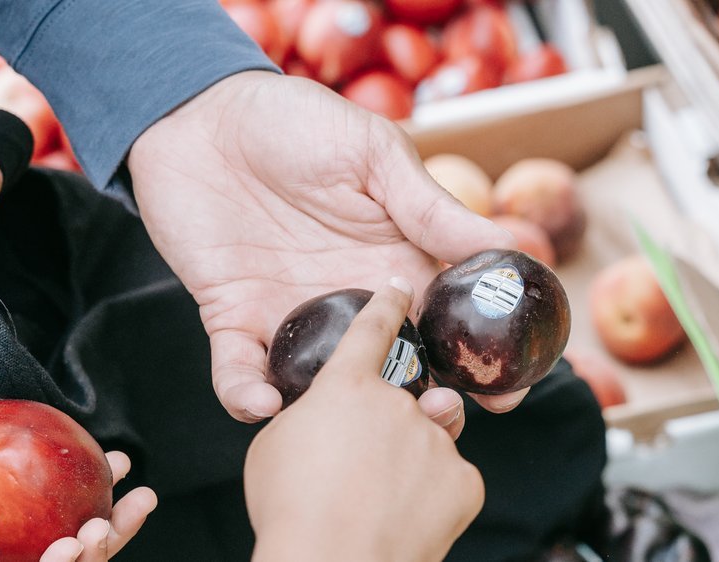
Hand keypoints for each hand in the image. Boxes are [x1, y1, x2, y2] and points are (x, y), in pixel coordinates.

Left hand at [0, 416, 157, 561]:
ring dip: (105, 545)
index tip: (112, 458)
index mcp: (0, 530)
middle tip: (139, 493)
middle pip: (83, 538)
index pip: (56, 504)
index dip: (90, 481)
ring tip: (102, 526)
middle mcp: (19, 557)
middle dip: (120, 518)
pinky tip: (73, 548)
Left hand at [128, 70, 528, 422]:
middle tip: (432, 425)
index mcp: (395, 261)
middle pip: (393, 369)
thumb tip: (514, 247)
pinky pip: (240, 370)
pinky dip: (247, 394)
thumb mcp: (376, 156)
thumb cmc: (298, 123)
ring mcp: (293, 314)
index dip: (478, 360)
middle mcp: (350, 299)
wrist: (204, 114)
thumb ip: (433, 209)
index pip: (446, 322)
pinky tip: (261, 401)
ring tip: (348, 424)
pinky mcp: (233, 318)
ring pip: (321, 385)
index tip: (506, 392)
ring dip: (334, 412)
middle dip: (414, 404)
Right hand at [244, 279, 484, 560]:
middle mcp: (396, 402)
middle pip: (405, 398)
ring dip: (414, 456)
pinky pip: (451, 478)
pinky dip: (433, 495)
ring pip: (431, 437)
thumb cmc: (288, 507)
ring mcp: (434, 439)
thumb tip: (322, 419)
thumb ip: (306, 417)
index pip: (371, 330)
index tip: (400, 288)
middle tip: (370, 461)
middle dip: (394, 422)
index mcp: (345, 386)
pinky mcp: (463, 481)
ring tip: (383, 496)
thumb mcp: (275, 447)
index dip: (386, 307)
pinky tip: (404, 517)